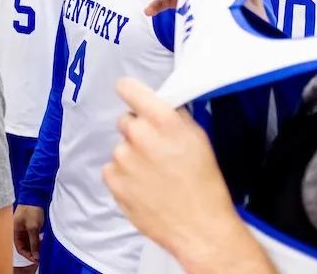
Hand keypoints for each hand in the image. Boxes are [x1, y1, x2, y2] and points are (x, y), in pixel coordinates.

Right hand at [13, 204, 44, 262]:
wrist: (34, 195)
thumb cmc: (31, 210)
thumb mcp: (33, 228)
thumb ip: (34, 242)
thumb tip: (35, 255)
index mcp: (15, 230)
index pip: (19, 247)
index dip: (28, 254)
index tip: (36, 259)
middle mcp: (18, 229)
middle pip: (24, 245)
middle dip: (32, 251)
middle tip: (41, 255)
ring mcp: (23, 226)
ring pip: (28, 240)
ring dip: (35, 245)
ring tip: (43, 248)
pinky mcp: (29, 223)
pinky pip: (32, 235)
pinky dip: (37, 239)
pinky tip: (42, 241)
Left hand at [103, 78, 248, 265]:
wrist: (199, 228)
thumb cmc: (204, 185)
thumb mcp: (198, 139)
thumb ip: (173, 117)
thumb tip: (156, 104)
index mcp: (164, 121)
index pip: (129, 88)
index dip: (130, 92)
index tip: (131, 95)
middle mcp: (139, 135)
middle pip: (126, 120)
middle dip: (139, 132)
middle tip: (157, 151)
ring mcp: (122, 158)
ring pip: (121, 147)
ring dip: (132, 157)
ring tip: (156, 176)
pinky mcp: (112, 179)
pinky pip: (112, 169)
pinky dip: (124, 176)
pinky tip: (144, 187)